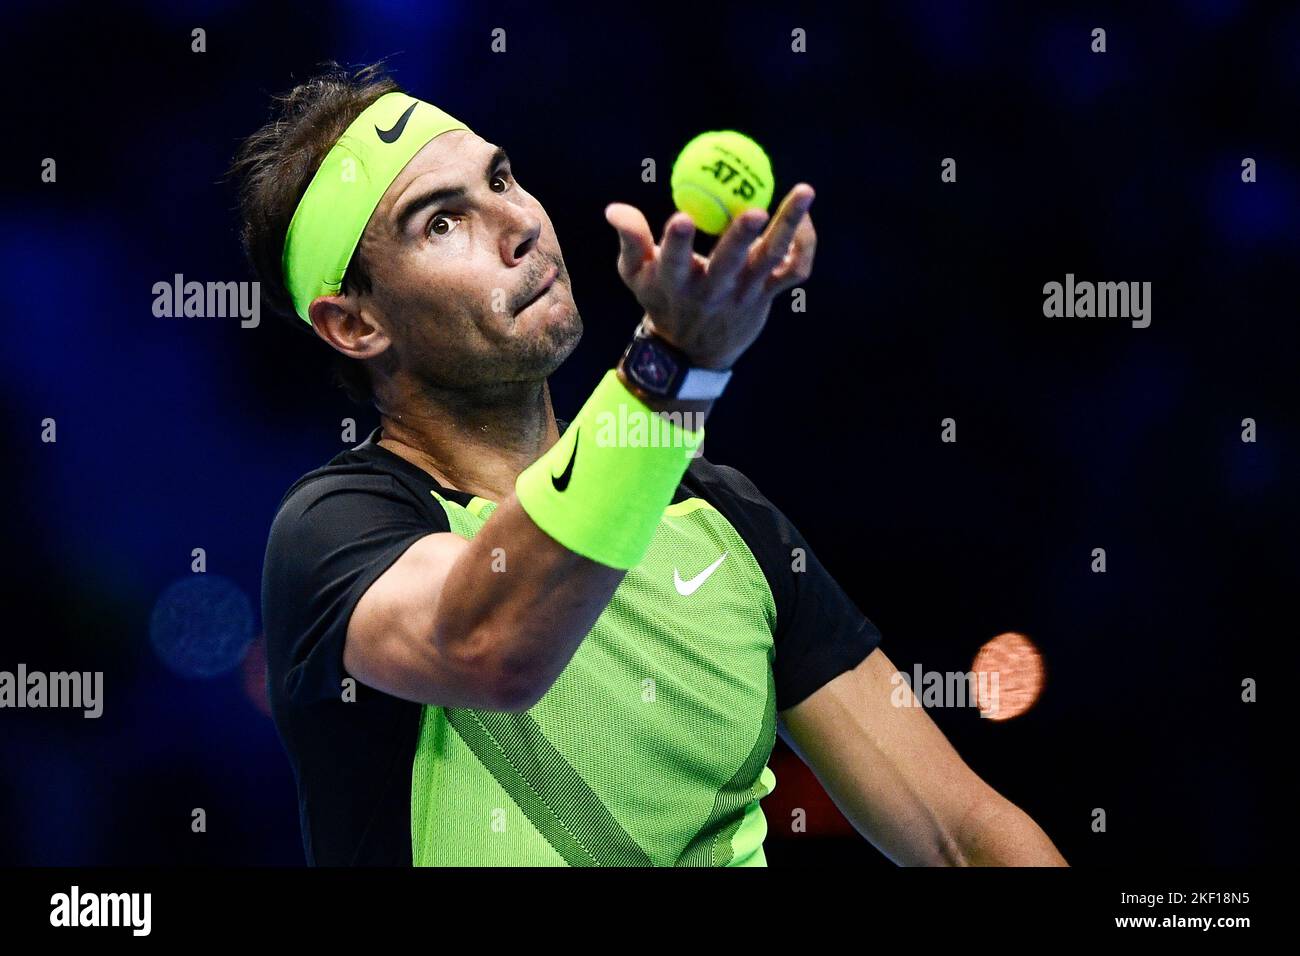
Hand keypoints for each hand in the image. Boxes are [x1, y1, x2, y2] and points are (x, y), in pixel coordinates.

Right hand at [604, 183, 815, 368]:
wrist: (692, 352)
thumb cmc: (662, 300)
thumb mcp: (636, 275)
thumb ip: (630, 240)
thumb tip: (614, 209)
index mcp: (675, 282)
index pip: (673, 260)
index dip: (676, 241)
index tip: (680, 217)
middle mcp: (711, 289)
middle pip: (728, 261)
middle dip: (741, 237)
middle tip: (755, 209)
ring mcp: (743, 293)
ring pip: (770, 259)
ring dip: (788, 225)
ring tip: (804, 190)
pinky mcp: (767, 294)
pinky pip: (794, 270)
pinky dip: (805, 245)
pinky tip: (804, 218)